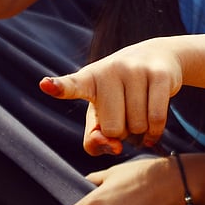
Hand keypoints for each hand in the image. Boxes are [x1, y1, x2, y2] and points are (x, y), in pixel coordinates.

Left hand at [39, 44, 183, 152]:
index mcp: (89, 78)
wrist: (158, 57)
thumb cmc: (121, 93)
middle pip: (112, 129)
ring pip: (137, 126)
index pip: (72, 85)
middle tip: (125, 117)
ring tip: (139, 117)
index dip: (59, 87)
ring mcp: (135, 70)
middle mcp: (110, 70)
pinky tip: (152, 132)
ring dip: (140, 132)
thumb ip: (95, 140)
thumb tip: (115, 147)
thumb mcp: (101, 114)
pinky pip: (156, 119)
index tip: (45, 85)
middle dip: (121, 132)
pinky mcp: (159, 75)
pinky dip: (155, 132)